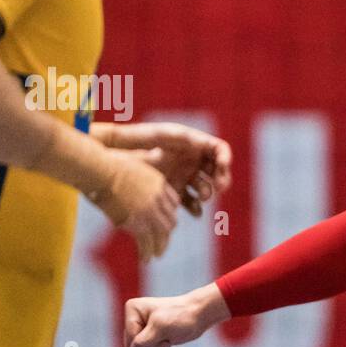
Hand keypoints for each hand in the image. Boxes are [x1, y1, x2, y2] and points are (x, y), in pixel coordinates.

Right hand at [91, 150, 180, 259]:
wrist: (99, 170)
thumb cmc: (107, 163)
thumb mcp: (134, 162)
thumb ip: (144, 168)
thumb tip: (152, 156)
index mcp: (159, 183)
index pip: (173, 204)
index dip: (168, 215)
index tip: (163, 223)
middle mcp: (159, 198)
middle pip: (170, 221)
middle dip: (166, 234)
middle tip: (161, 243)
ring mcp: (150, 211)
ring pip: (162, 235)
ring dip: (159, 247)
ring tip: (155, 256)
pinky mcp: (138, 222)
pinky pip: (147, 242)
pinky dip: (147, 253)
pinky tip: (145, 260)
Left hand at [109, 122, 231, 216]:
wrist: (120, 157)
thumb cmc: (139, 141)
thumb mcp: (162, 135)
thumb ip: (183, 137)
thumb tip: (203, 144)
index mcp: (194, 145)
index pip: (219, 150)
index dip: (225, 158)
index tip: (223, 166)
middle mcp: (192, 161)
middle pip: (217, 171)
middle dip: (221, 180)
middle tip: (218, 187)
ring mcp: (185, 178)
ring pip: (206, 188)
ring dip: (208, 193)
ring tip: (202, 197)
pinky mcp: (175, 192)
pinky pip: (192, 203)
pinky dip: (196, 208)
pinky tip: (195, 211)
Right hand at [124, 283, 230, 346]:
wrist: (199, 315)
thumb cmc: (182, 318)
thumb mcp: (160, 329)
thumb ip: (142, 343)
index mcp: (132, 309)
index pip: (131, 339)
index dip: (149, 340)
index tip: (164, 329)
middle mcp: (133, 317)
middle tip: (166, 335)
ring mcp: (140, 328)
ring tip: (168, 337)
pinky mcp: (148, 336)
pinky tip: (168, 341)